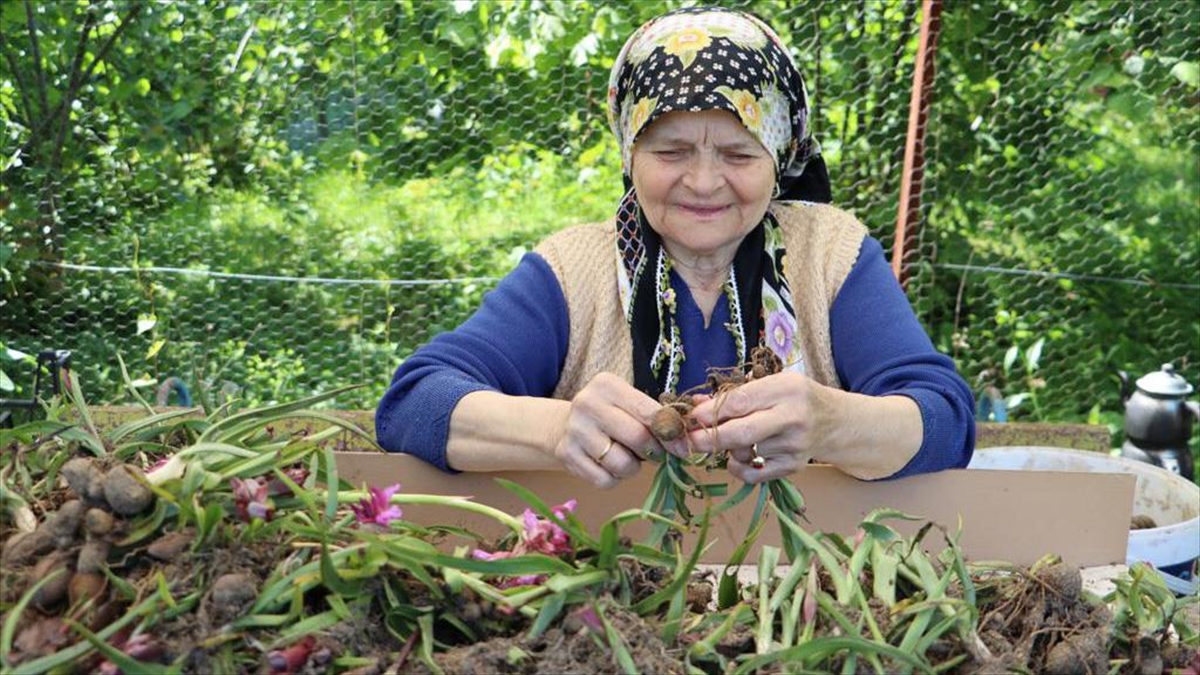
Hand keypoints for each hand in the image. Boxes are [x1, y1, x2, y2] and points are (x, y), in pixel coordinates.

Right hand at [555, 373, 672, 487]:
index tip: (681, 448)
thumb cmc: (610, 416)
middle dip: (654, 452)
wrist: (565, 426)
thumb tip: (686, 442)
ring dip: (632, 468)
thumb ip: (656, 418)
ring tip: (627, 457)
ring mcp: (575, 430)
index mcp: (607, 385)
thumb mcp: (629, 405)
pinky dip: (614, 479)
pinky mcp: (566, 455)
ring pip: (622, 464)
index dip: (671, 433)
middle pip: (637, 437)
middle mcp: (587, 403)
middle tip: (656, 455)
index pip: (649, 411)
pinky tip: (609, 466)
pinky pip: (605, 480)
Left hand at [686, 372, 827, 483]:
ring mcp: (794, 446)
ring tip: (733, 437)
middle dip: (708, 438)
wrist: (833, 422)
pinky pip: (752, 474)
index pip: (741, 401)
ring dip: (727, 448)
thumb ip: (735, 394)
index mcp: (786, 389)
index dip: (711, 411)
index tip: (692, 417)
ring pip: (744, 453)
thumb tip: (696, 406)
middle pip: (742, 433)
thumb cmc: (794, 398)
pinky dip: (737, 467)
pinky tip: (739, 457)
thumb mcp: (770, 384)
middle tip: (687, 440)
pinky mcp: (793, 467)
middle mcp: (793, 418)